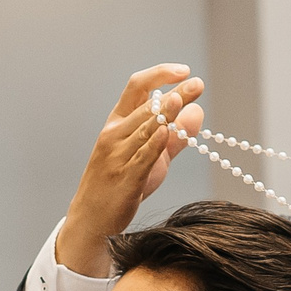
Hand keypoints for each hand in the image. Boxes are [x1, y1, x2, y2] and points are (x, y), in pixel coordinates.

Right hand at [58, 66, 202, 277]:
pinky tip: (169, 130)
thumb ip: (175, 136)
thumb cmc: (121, 184)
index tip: (184, 71)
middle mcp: (114, 134)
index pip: (136, 87)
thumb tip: (198, 111)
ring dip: (165, 111)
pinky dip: (155, 142)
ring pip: (144, 128)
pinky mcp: (125, 178)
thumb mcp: (150, 156)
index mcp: (117, 123)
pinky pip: (142, 156)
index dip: (160, 75)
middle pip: (145, 106)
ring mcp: (117, 156)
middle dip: (173, 93)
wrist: (93, 219)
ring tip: (183, 96)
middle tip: (198, 84)